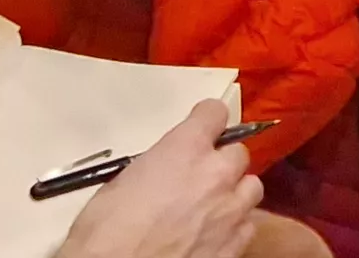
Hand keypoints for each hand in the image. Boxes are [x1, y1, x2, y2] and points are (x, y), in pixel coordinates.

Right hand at [58, 102, 264, 257]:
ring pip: (251, 188)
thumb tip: (160, 170)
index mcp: (184, 150)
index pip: (214, 113)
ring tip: (215, 204)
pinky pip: (247, 226)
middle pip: (239, 153)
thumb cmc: (106, 232)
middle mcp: (215, 175)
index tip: (202, 126)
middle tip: (202, 174)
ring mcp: (229, 212)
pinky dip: (234, 226)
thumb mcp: (120, 183)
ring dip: (235, 191)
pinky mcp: (234, 245)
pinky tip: (215, 233)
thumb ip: (154, 167)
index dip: (207, 119)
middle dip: (222, 161)